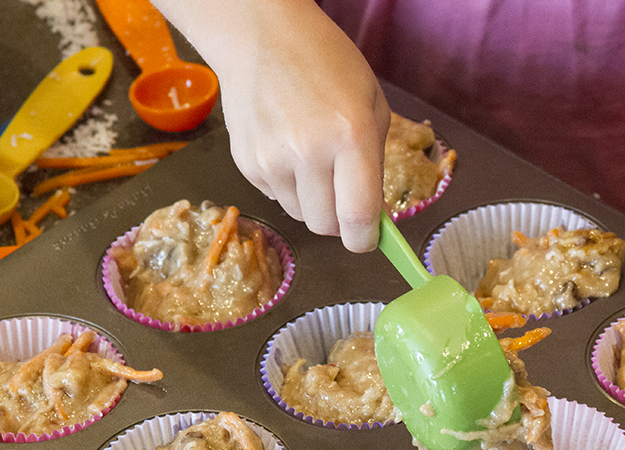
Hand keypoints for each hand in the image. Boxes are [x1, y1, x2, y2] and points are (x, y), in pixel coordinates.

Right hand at [152, 0, 389, 250]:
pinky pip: (276, 198)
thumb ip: (377, 163)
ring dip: (314, 202)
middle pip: (326, 226)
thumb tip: (375, 216)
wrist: (260, 36)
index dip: (365, 239)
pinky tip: (289, 150)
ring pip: (301, 216)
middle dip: (340, 221)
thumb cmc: (327, 64)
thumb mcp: (372, 104)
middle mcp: (309, 153)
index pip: (357, 217)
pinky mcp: (246, 163)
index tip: (369, 238)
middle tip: (345, 196)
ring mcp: (272, 160)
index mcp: (351, 136)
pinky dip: (288, 186)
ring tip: (314, 161)